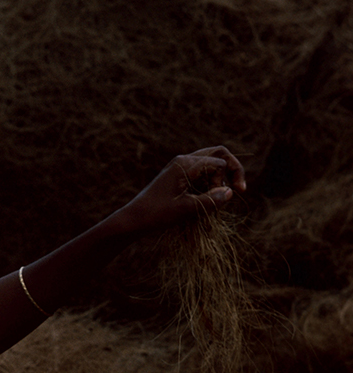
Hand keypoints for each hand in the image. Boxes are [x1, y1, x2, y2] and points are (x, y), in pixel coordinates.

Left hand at [121, 146, 245, 234]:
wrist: (134, 219)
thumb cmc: (157, 214)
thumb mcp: (186, 210)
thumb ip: (210, 200)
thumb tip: (230, 192)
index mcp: (186, 164)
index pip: (220, 161)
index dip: (230, 177)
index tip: (231, 196)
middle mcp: (184, 161)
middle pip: (218, 153)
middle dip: (231, 170)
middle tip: (239, 189)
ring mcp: (180, 167)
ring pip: (210, 163)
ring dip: (220, 178)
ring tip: (219, 199)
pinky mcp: (178, 176)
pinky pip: (201, 172)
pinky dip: (210, 182)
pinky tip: (209, 198)